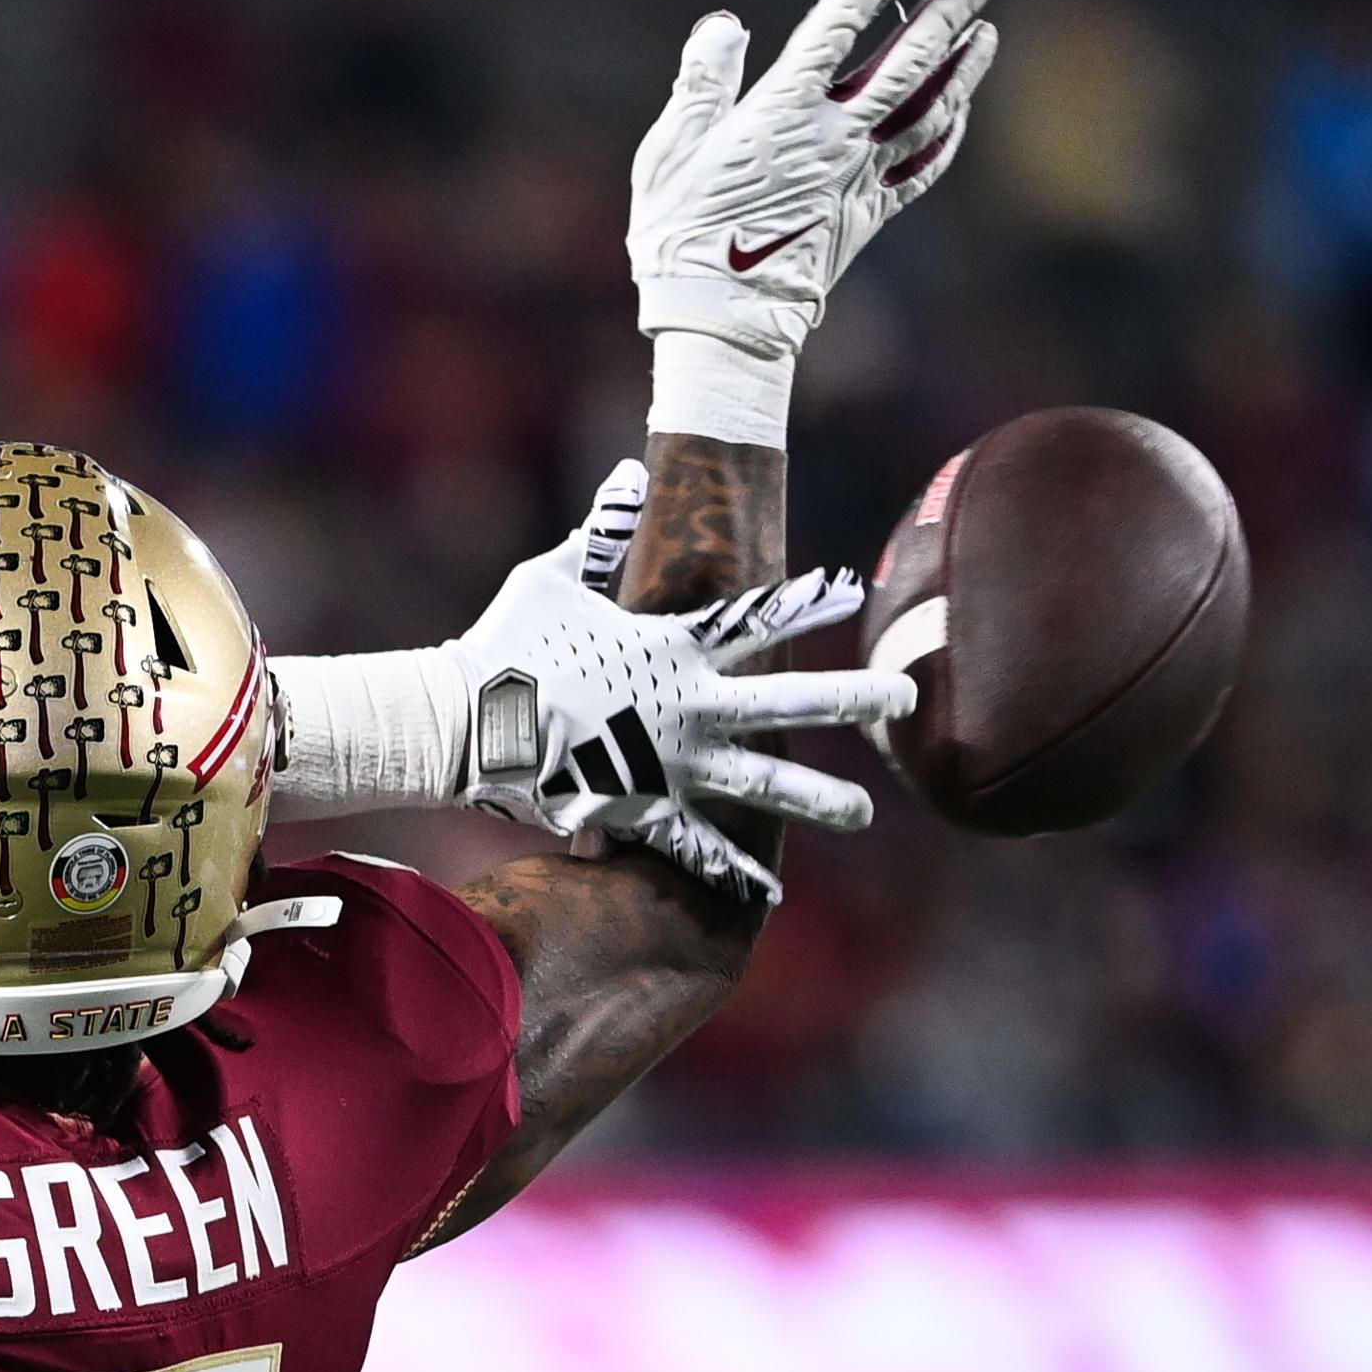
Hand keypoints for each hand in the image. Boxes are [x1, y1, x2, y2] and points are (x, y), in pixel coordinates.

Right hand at [452, 461, 912, 902]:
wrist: (464, 723)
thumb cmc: (506, 644)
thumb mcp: (552, 578)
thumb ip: (602, 533)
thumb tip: (630, 476)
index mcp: (672, 649)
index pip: (754, 621)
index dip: (805, 605)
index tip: (848, 593)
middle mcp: (688, 708)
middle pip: (788, 704)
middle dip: (854, 697)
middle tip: (907, 695)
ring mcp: (670, 765)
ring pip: (761, 785)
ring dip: (816, 798)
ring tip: (864, 814)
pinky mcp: (640, 811)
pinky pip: (694, 847)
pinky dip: (728, 872)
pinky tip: (769, 895)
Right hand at [628, 0, 996, 362]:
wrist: (721, 315)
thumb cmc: (681, 232)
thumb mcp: (669, 151)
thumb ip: (701, 83)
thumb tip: (726, 24)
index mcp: (782, 110)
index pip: (839, 27)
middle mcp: (833, 136)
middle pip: (906, 63)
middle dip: (944, 16)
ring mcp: (858, 176)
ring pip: (928, 112)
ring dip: (962, 71)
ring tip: (985, 34)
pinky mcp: (867, 215)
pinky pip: (922, 170)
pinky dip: (948, 137)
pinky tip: (962, 114)